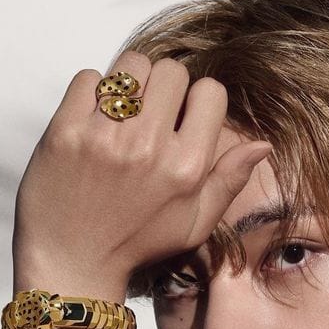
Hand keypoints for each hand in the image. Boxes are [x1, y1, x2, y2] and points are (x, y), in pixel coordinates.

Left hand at [12, 50, 272, 296]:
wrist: (72, 264)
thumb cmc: (137, 246)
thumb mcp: (195, 225)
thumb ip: (229, 182)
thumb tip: (262, 145)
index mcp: (187, 168)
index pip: (210, 92)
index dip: (199, 101)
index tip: (183, 119)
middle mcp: (149, 146)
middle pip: (171, 71)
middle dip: (165, 88)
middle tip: (151, 115)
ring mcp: (104, 136)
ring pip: (131, 65)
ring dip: (130, 83)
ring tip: (122, 113)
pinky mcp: (66, 130)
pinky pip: (88, 77)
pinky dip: (91, 93)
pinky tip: (93, 121)